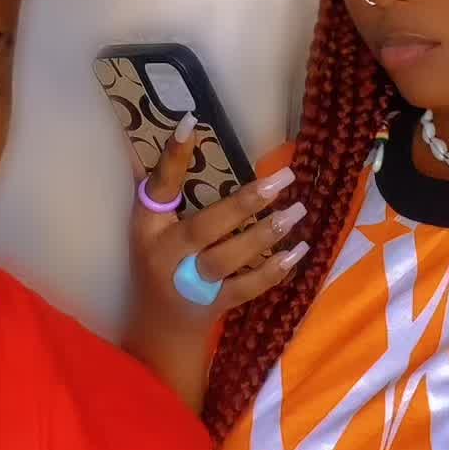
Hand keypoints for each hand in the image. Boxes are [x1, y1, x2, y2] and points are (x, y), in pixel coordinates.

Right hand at [128, 122, 306, 336]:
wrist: (160, 327)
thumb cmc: (159, 261)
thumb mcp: (151, 226)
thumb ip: (165, 186)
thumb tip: (179, 131)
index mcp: (150, 227)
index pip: (160, 187)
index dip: (173, 157)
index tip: (190, 122)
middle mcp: (167, 254)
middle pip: (205, 227)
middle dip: (244, 203)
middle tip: (282, 180)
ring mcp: (191, 283)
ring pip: (228, 258)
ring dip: (264, 235)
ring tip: (297, 211)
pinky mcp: (214, 306)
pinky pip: (247, 288)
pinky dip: (274, 271)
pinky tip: (298, 252)